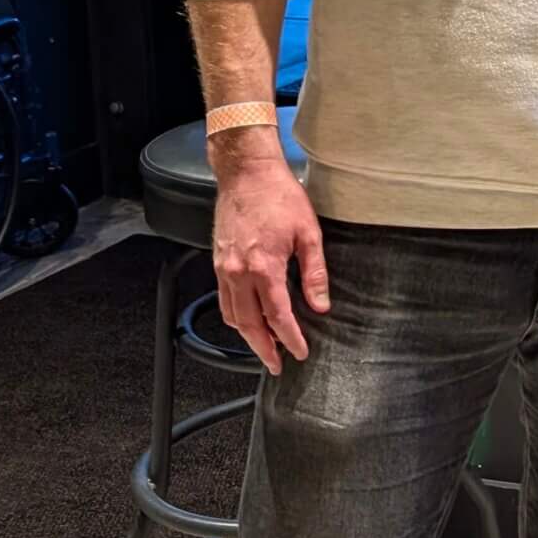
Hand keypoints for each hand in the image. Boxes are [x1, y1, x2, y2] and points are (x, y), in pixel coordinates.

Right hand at [212, 154, 329, 374]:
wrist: (246, 172)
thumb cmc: (279, 196)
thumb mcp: (309, 233)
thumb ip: (315, 273)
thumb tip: (320, 305)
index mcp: (264, 267)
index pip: (277, 316)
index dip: (290, 338)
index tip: (300, 352)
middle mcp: (238, 271)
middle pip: (249, 324)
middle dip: (263, 349)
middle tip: (278, 364)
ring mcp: (224, 267)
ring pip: (231, 314)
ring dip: (247, 335)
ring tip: (265, 346)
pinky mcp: (218, 260)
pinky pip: (224, 298)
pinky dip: (235, 315)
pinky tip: (249, 318)